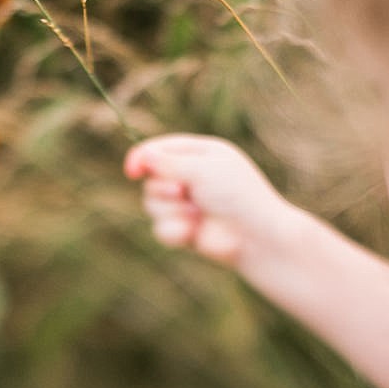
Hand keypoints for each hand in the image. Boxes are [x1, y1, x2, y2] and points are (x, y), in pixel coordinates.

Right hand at [123, 134, 293, 266]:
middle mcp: (191, 177)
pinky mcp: (185, 230)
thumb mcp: (202, 170)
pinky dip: (175, 231)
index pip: (160, 150)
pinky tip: (194, 233)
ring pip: (151, 205)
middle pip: (151, 179)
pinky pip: (160, 229)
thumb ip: (169, 163)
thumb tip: (142, 156)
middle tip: (182, 193)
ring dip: (171, 211)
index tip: (133, 170)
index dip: (142, 158)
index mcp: (200, 154)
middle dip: (162, 188)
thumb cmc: (237, 196)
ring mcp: (187, 205)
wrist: (256, 237)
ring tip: (196, 215)